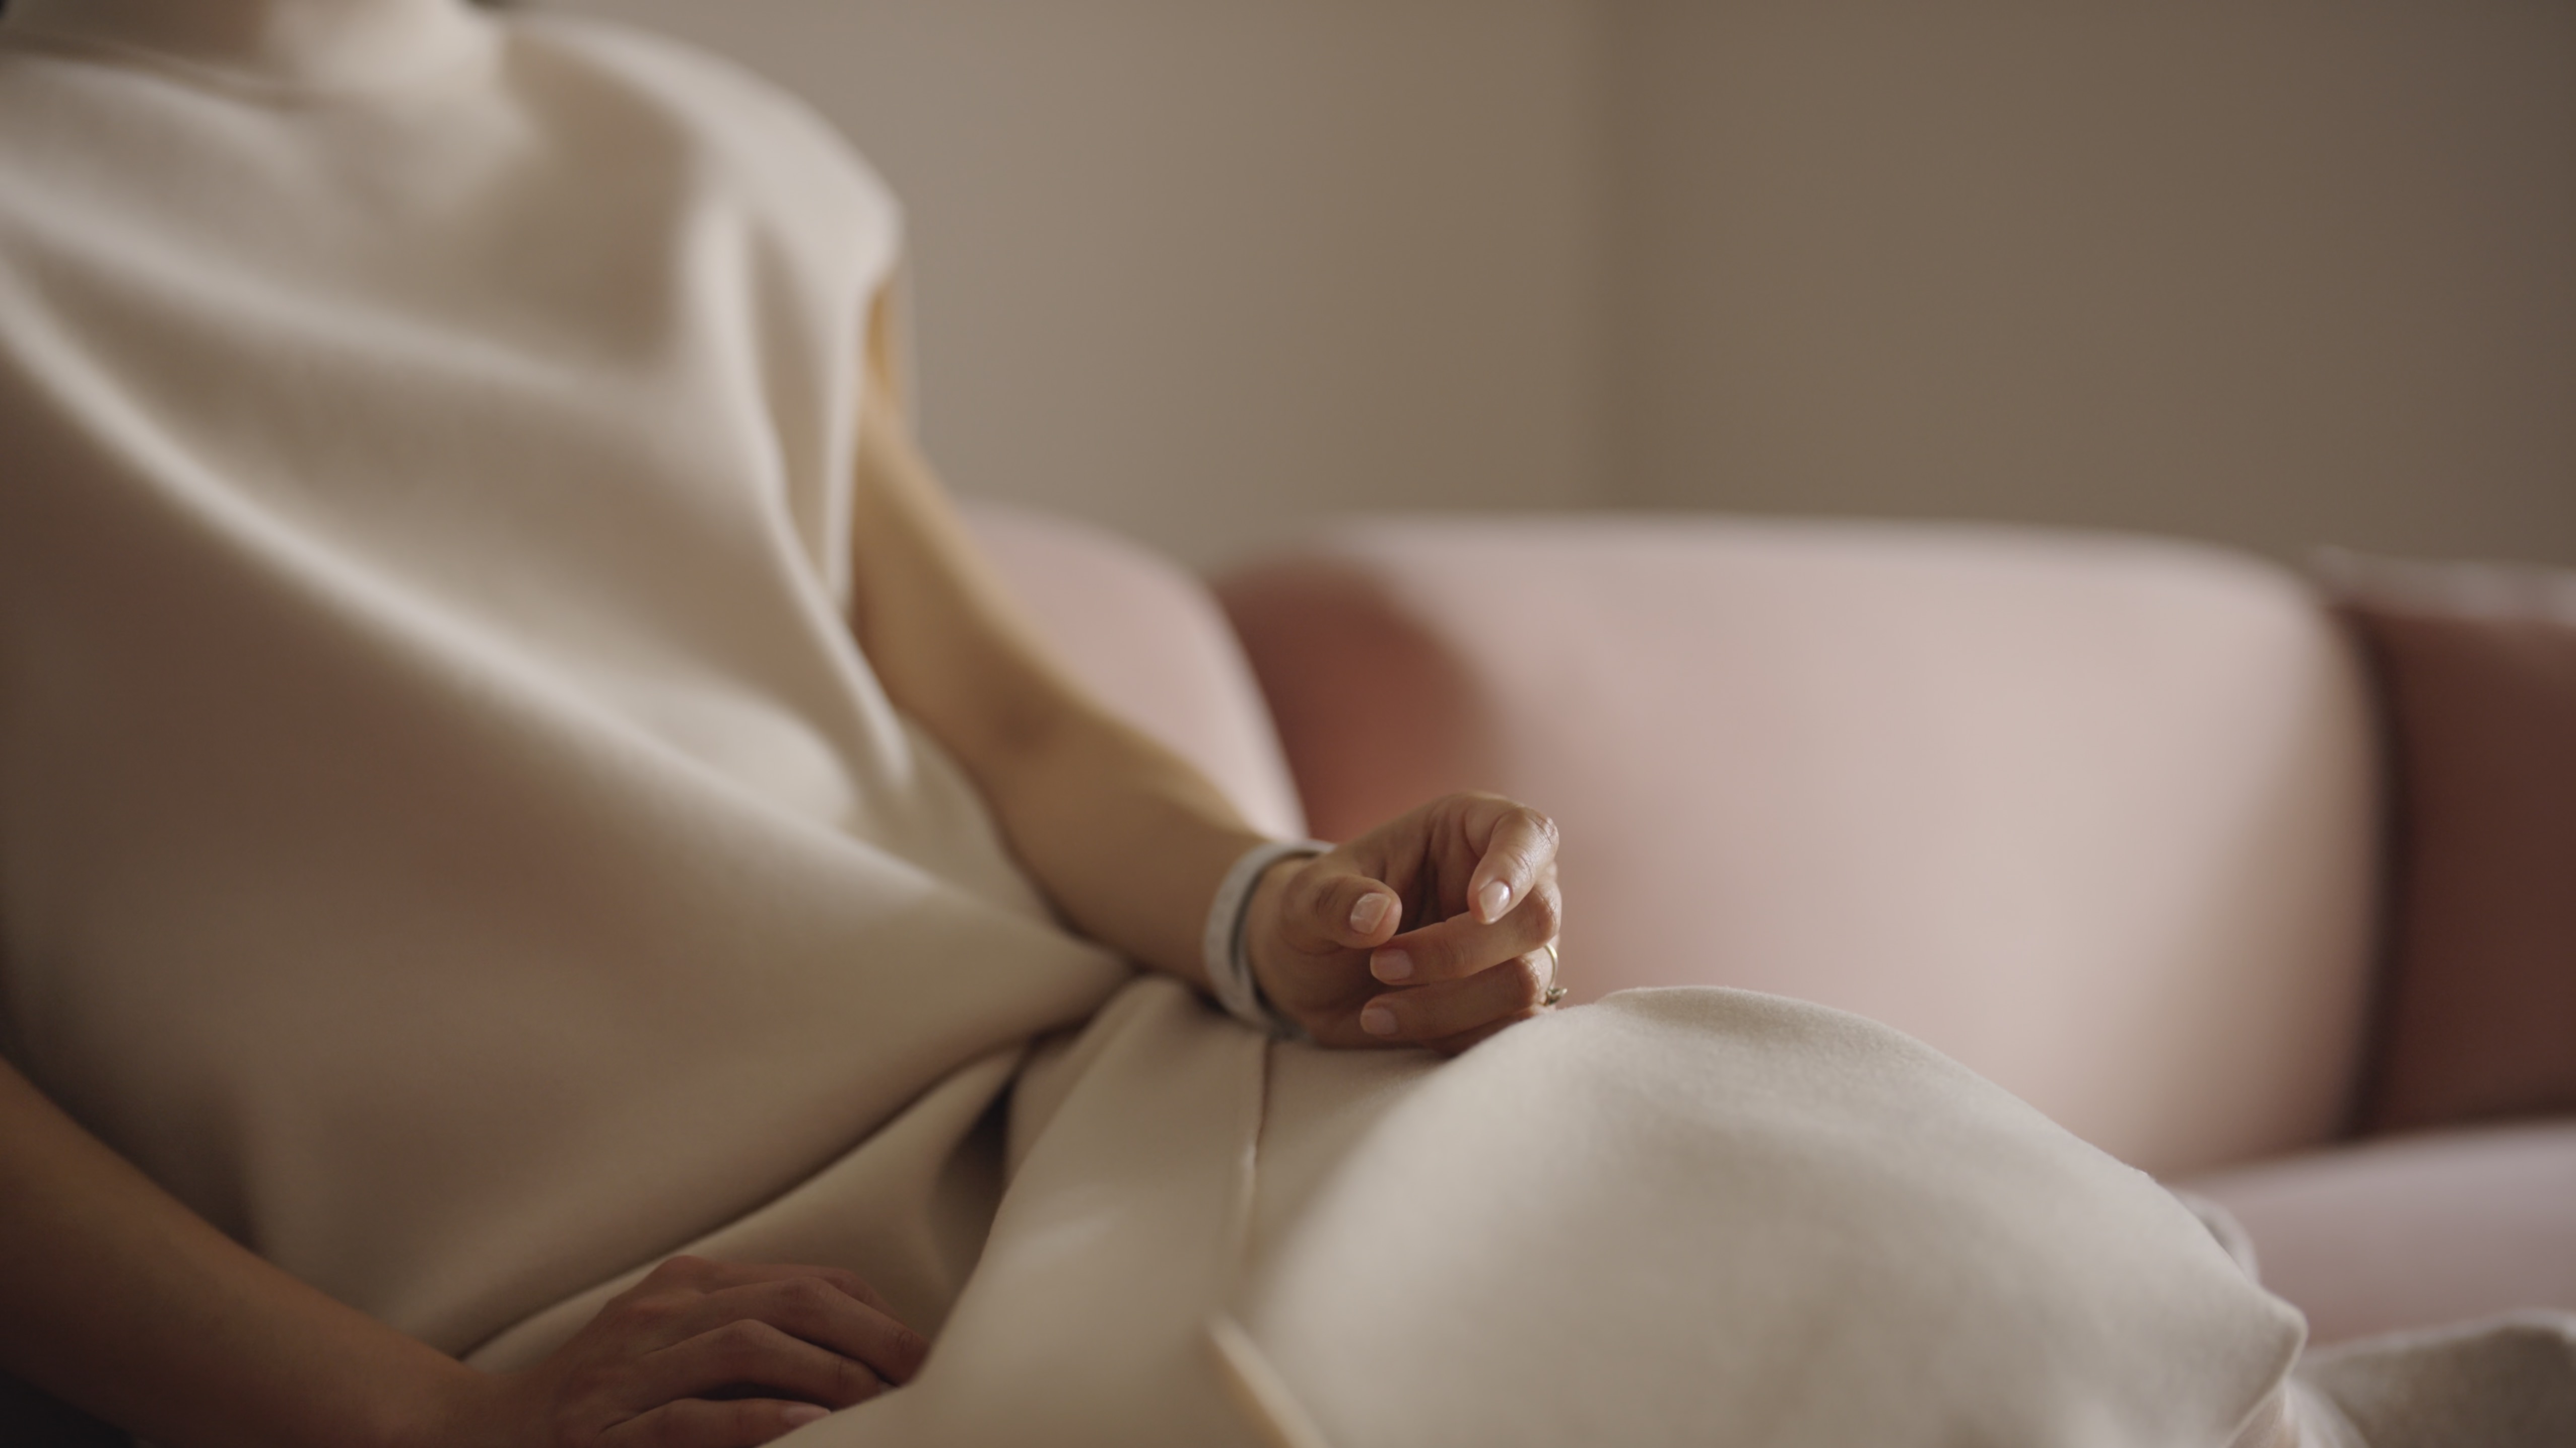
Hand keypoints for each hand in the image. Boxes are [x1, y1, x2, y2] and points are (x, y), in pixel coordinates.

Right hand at [426, 1256, 927, 1447]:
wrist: (480, 1435)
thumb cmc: (599, 1401)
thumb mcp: (676, 1350)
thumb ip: (751, 1343)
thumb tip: (858, 1366)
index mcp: (690, 1285)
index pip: (811, 1281)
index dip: (877, 1316)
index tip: (922, 1355)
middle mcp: (662, 1310)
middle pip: (794, 1302)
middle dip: (871, 1338)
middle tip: (922, 1377)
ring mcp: (628, 1366)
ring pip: (748, 1345)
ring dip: (826, 1376)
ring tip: (877, 1404)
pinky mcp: (601, 1425)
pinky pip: (690, 1414)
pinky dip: (756, 1420)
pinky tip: (807, 1431)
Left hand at [1244, 793, 1562, 1053]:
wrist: (1312, 976)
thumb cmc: (1319, 914)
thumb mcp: (1304, 897)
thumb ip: (1334, 899)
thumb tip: (1381, 916)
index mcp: (1469, 831)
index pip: (1528, 834)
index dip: (1515, 868)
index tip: (1480, 907)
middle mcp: (1508, 887)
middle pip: (1536, 918)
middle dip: (1457, 953)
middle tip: (1380, 965)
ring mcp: (1514, 949)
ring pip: (1525, 980)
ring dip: (1448, 1004)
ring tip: (1375, 1009)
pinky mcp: (1505, 1005)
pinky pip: (1513, 1028)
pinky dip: (1454, 1036)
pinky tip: (1397, 1026)